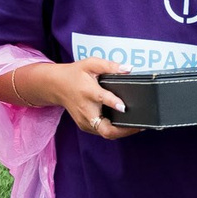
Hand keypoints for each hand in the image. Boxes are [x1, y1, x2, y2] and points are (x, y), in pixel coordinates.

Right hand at [11, 57, 134, 137]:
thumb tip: (129, 69)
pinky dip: (115, 131)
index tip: (123, 107)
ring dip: (122, 132)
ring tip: (138, 126)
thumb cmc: (76, 74)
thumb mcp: (91, 64)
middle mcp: (86, 109)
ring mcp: (85, 121)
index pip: (101, 99)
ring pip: (106, 133)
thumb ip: (110, 66)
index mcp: (88, 91)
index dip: (113, 103)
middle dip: (124, 130)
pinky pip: (102, 132)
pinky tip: (126, 126)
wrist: (57, 85)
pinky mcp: (85, 126)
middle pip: (105, 128)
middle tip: (140, 126)